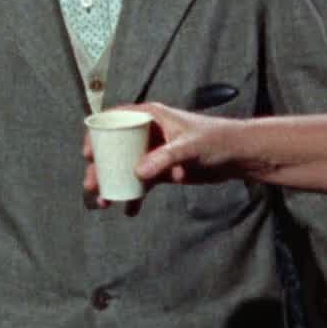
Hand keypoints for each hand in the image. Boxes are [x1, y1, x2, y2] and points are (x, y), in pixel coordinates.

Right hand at [82, 102, 247, 205]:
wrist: (238, 155)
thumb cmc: (217, 139)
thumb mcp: (189, 146)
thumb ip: (164, 158)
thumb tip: (138, 173)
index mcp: (150, 117)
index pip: (115, 120)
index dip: (97, 134)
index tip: (88, 153)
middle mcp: (148, 133)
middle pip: (115, 148)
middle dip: (100, 167)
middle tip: (93, 185)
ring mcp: (154, 152)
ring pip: (125, 167)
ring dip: (114, 183)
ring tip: (105, 202)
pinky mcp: (163, 170)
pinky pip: (142, 183)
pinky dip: (135, 195)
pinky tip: (130, 210)